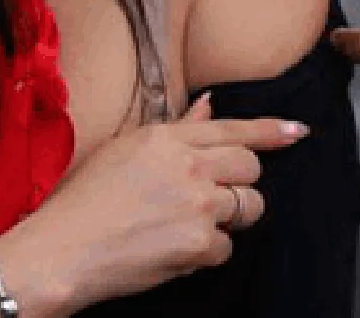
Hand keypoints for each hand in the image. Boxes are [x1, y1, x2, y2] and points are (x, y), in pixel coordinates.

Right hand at [0, 94, 306, 315]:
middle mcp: (188, 165)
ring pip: (248, 207)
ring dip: (230, 218)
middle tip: (213, 197)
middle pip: (250, 168)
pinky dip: (207, 253)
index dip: (271, 131)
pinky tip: (174, 249)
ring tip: (189, 224)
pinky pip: (226, 248)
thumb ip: (176, 129)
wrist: (60, 252)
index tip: (298, 131)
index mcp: (167, 138)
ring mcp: (198, 204)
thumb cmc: (82, 202)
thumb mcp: (124, 148)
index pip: (233, 129)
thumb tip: (210, 106)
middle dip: (241, 183)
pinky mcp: (199, 243)